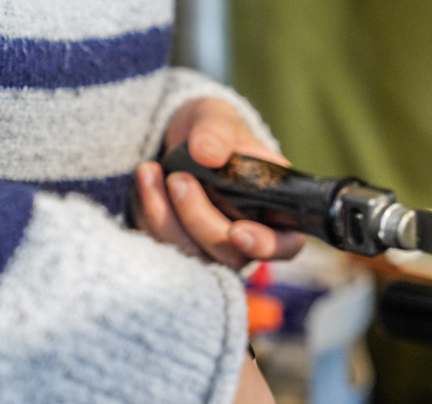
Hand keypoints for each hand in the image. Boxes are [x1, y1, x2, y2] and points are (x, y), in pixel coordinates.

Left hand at [134, 97, 305, 268]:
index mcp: (277, 211)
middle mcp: (250, 238)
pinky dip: (148, 214)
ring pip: (193, 256)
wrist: (176, 140)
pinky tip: (146, 180)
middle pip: (232, 257)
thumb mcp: (217, 118)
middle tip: (179, 179)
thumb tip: (208, 154)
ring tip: (150, 171)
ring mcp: (215, 249)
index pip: (285, 244)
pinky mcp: (182, 248)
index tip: (236, 232)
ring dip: (166, 217)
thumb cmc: (212, 132)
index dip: (265, 245)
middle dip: (200, 219)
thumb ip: (217, 130)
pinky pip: (163, 248)